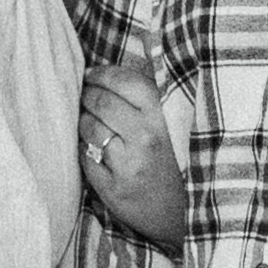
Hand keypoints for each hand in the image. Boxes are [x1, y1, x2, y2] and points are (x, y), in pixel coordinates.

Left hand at [80, 70, 189, 257]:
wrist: (183, 215)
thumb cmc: (176, 160)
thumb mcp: (175, 122)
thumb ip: (153, 91)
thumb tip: (130, 52)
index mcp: (164, 115)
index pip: (123, 81)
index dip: (101, 74)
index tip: (91, 74)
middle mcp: (146, 138)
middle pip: (100, 102)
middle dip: (87, 95)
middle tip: (86, 95)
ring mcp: (128, 165)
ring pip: (88, 127)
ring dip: (84, 121)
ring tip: (90, 122)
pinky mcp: (113, 188)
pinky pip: (85, 157)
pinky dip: (85, 149)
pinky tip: (94, 148)